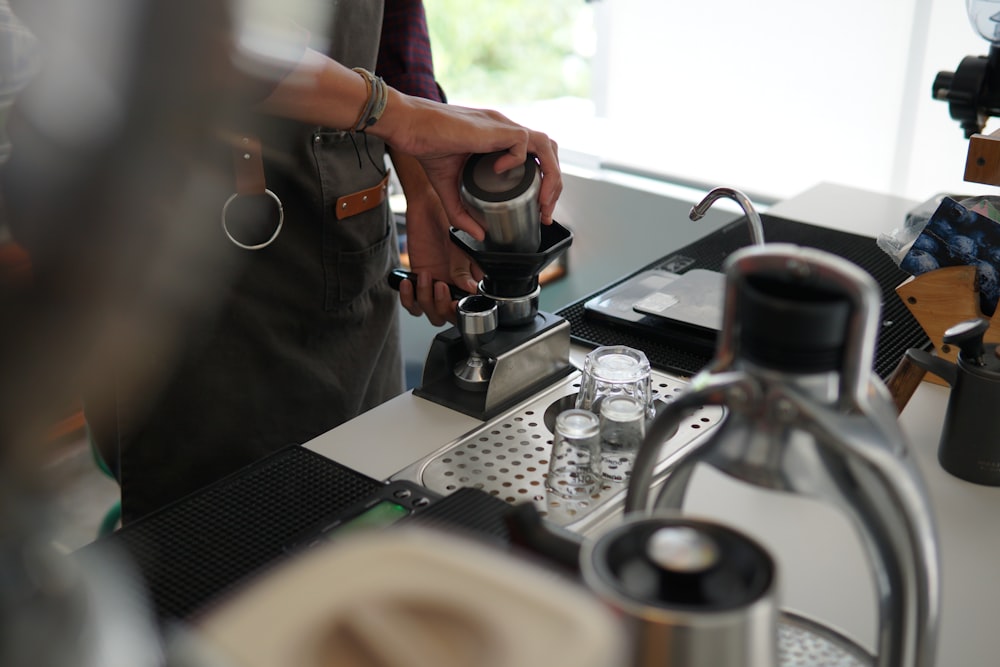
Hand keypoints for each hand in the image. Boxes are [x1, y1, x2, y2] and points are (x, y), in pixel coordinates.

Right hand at [374, 92, 561, 239]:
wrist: (411, 128)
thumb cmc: (428, 148)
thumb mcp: (448, 189)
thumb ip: (462, 213)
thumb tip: (479, 235)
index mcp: (500, 140)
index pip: (537, 157)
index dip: (545, 182)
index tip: (540, 209)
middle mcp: (506, 131)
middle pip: (549, 152)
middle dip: (554, 183)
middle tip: (545, 211)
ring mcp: (503, 127)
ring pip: (546, 145)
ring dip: (551, 175)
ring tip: (542, 200)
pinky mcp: (496, 127)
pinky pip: (522, 141)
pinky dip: (517, 160)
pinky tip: (500, 172)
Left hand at [389, 150, 480, 325]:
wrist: (425, 204)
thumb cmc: (447, 216)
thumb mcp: (458, 242)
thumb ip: (463, 268)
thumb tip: (470, 290)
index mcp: (469, 277)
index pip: (470, 305)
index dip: (463, 309)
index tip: (457, 302)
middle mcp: (453, 284)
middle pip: (449, 315)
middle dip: (443, 307)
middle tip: (440, 288)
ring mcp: (435, 284)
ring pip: (431, 312)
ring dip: (426, 300)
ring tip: (426, 277)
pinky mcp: (417, 280)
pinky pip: (412, 303)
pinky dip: (408, 298)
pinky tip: (408, 281)